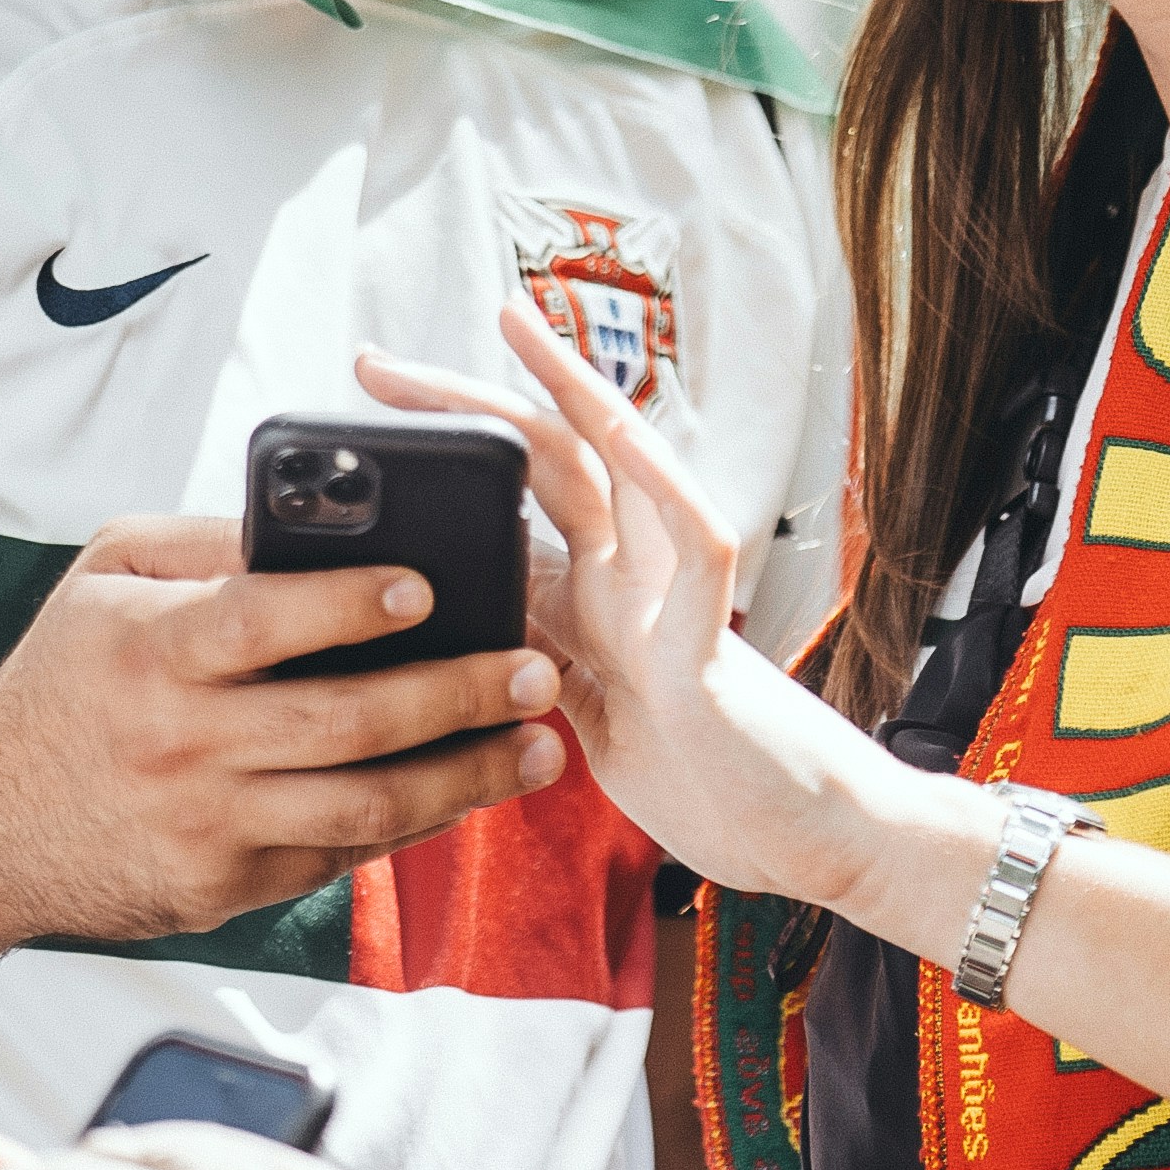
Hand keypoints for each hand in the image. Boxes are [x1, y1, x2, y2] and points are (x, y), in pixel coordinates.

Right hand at [0, 511, 564, 1055]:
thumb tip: (315, 521)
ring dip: (465, 780)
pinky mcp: (222, 892)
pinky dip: (408, 825)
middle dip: (455, 697)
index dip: (348, 603)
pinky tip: (466, 791)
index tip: (429, 585)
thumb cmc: (66, 676)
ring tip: (538, 747)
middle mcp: (185, 745)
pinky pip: (334, 858)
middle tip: (533, 669)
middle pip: (344, 725)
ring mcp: (207, 829)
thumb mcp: (108, 576)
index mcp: (156, 650)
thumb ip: (208, 544)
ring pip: (362, 811)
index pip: (263, 621)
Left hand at [359, 307, 895, 908]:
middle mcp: (631, 575)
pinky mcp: (706, 647)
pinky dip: (660, 483)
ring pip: (625, 462)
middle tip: (372, 362)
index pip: (511, 496)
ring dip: (568, 389)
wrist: (805, 841)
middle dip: (465, 401)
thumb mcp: (586, 715)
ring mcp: (670, 600)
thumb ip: (537, 661)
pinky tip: (621, 433)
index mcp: (592, 596)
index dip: (446, 455)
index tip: (364, 427)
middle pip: (546, 456)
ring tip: (514, 328)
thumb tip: (461, 628)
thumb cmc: (707, 778)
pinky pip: (694, 546)